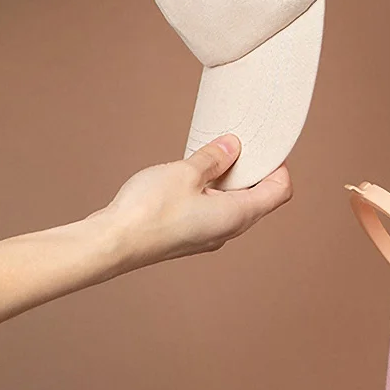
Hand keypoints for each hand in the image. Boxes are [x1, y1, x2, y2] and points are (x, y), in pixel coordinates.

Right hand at [95, 135, 291, 271]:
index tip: (267, 146)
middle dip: (254, 169)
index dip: (279, 166)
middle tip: (240, 145)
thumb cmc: (148, 212)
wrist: (110, 244)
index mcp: (237, 216)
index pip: (279, 192)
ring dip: (230, 179)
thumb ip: (213, 158)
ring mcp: (207, 235)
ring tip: (216, 155)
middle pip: (259, 197)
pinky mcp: (188, 236)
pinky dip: (212, 190)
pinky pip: (212, 210)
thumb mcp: (186, 172)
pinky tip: (195, 174)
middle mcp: (227, 231)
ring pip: (233, 203)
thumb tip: (232, 146)